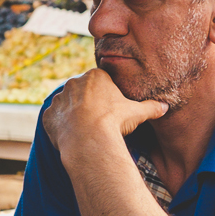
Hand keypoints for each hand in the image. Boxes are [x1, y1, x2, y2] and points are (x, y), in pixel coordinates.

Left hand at [42, 68, 166, 152]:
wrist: (89, 139)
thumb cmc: (114, 121)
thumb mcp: (137, 113)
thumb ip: (150, 107)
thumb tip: (165, 107)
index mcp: (95, 76)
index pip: (101, 81)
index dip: (107, 96)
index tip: (112, 108)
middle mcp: (74, 83)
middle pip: (82, 91)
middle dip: (89, 103)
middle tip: (100, 120)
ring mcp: (59, 99)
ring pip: (67, 104)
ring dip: (74, 114)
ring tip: (86, 130)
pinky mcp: (49, 115)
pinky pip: (55, 119)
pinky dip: (61, 126)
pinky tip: (72, 136)